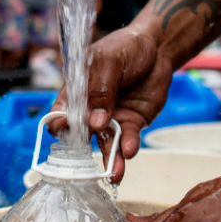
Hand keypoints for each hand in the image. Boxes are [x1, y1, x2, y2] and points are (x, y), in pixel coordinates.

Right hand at [49, 22, 173, 182]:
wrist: (159, 47)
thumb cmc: (127, 47)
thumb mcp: (110, 61)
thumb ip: (101, 90)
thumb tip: (94, 121)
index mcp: (76, 92)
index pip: (60, 114)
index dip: (61, 125)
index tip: (69, 131)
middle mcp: (90, 109)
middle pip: (81, 135)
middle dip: (84, 153)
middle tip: (89, 164)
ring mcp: (111, 118)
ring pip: (106, 143)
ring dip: (109, 159)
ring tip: (114, 174)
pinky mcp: (132, 123)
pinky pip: (127, 139)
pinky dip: (128, 147)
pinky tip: (130, 150)